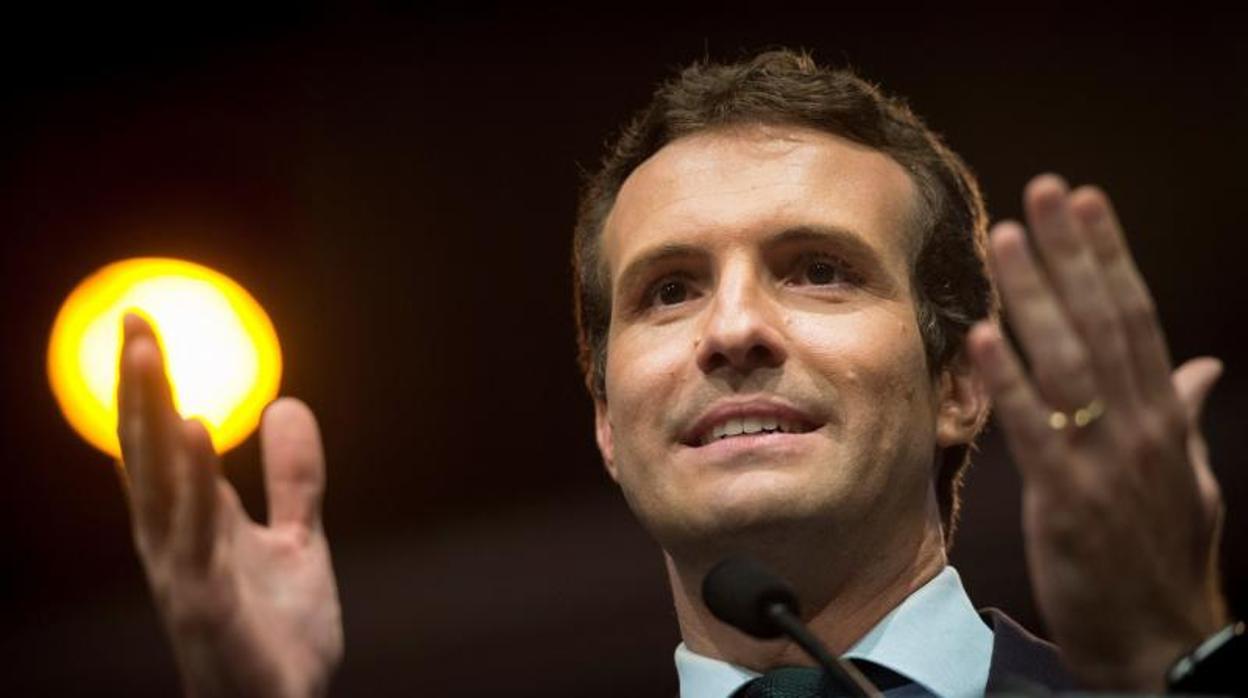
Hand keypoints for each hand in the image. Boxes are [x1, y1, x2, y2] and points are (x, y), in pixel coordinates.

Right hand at [117, 314, 342, 696]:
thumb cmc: (275, 634)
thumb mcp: (296, 541)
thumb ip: (292, 479)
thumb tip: (286, 403)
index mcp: (195, 524)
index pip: (163, 442)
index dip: (151, 387)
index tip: (145, 323)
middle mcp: (176, 541)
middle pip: (151, 451)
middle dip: (141, 386)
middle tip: (135, 316)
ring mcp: (184, 571)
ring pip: (159, 482)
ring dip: (152, 416)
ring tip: (150, 354)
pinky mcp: (205, 601)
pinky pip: (194, 532)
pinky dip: (190, 480)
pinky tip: (191, 430)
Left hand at [966, 175, 1225, 689]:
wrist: (1159, 640)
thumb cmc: (1162, 555)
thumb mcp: (1186, 478)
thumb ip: (1184, 415)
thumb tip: (1199, 365)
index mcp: (1163, 416)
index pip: (1135, 317)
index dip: (1109, 256)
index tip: (1085, 202)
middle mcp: (1140, 426)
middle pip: (1104, 321)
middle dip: (1073, 252)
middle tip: (1043, 190)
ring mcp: (1106, 461)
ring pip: (1070, 362)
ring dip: (1037, 296)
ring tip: (1007, 237)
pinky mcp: (1068, 500)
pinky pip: (1035, 430)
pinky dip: (1011, 382)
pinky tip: (987, 335)